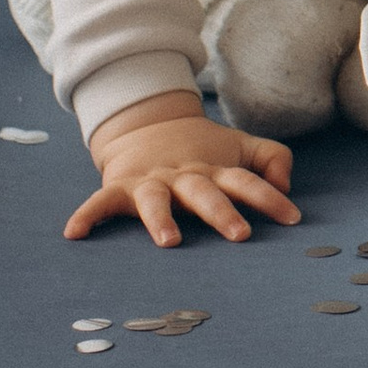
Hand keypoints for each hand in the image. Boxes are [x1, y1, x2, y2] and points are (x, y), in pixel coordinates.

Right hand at [65, 92, 302, 246]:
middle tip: (240, 234)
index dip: (269, 197)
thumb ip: (272, 158)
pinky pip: (101, 202)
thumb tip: (286, 185)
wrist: (149, 126)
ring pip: (156, 199)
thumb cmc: (204, 151)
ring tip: (169, 241)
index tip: (292, 218)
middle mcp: (184, 176)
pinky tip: (75, 233)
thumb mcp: (241, 148)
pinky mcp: (120, 187)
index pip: (245, 181)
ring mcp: (151, 181)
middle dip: (222, 212)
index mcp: (215, 169)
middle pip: (204, 192)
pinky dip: (87, 215)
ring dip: (161, 219)